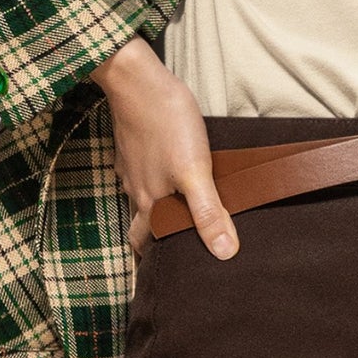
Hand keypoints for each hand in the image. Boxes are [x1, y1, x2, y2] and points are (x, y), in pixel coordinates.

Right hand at [90, 39, 239, 260]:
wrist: (137, 82)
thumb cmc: (169, 124)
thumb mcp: (195, 170)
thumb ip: (207, 212)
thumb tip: (225, 253)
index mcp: (151, 203)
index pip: (147, 245)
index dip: (155, 262)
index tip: (165, 276)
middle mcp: (137, 190)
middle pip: (140, 227)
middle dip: (151, 242)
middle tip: (169, 251)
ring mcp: (131, 167)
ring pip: (139, 200)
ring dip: (153, 212)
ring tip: (174, 215)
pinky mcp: (132, 146)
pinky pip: (139, 174)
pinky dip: (150, 181)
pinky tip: (164, 172)